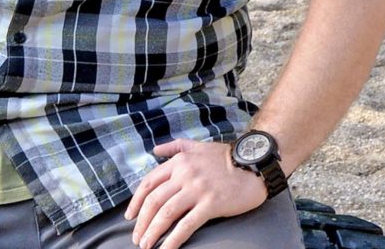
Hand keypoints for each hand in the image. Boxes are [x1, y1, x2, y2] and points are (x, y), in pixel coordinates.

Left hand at [124, 139, 266, 248]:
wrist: (254, 164)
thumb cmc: (226, 157)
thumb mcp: (198, 146)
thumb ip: (175, 147)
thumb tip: (155, 149)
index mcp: (179, 161)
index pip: (149, 183)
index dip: (136, 202)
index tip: (130, 216)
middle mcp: (184, 174)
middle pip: (154, 201)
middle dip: (141, 222)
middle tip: (136, 237)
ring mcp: (197, 190)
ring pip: (166, 214)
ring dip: (152, 232)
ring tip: (146, 245)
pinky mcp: (211, 204)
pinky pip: (186, 225)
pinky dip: (173, 240)